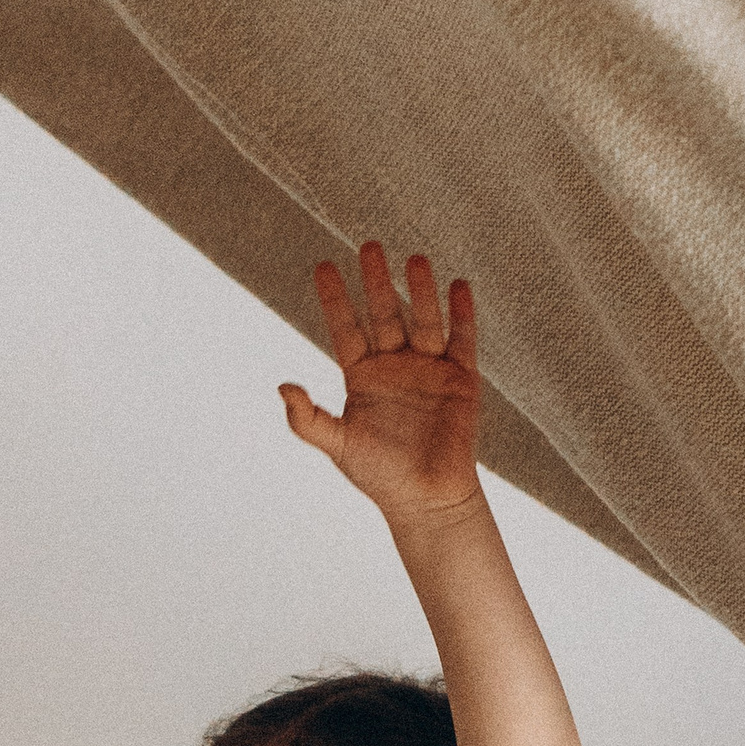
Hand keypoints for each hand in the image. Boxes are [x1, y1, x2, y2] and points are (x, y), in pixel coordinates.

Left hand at [279, 239, 481, 522]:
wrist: (427, 499)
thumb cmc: (379, 475)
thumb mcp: (338, 446)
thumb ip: (307, 419)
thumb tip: (282, 386)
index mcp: (362, 376)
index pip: (346, 328)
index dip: (335, 299)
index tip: (323, 267)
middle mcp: (394, 365)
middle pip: (384, 314)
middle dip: (377, 282)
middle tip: (369, 246)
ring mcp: (429, 369)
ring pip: (423, 320)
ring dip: (419, 291)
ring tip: (415, 259)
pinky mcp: (462, 379)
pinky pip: (462, 340)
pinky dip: (462, 314)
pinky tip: (458, 286)